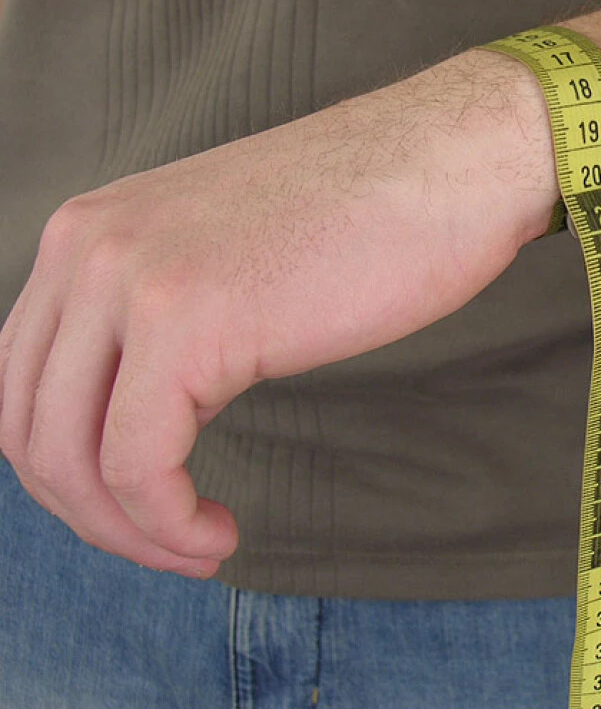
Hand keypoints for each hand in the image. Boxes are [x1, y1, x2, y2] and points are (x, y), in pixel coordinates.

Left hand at [0, 49, 555, 575]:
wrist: (449, 163)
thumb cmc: (372, 213)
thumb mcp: (228, 256)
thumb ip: (166, 314)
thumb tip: (147, 409)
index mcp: (89, 229)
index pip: (25, 381)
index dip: (74, 467)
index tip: (147, 506)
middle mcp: (85, 246)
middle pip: (25, 427)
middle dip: (91, 513)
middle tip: (172, 542)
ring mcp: (129, 280)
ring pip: (70, 458)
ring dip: (131, 531)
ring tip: (199, 545)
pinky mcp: (185, 323)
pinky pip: (139, 467)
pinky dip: (168, 524)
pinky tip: (219, 531)